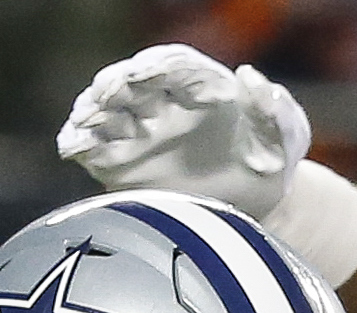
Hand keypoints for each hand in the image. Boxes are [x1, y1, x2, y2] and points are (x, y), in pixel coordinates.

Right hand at [56, 44, 309, 218]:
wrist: (256, 203)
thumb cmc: (272, 159)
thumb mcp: (286, 135)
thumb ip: (274, 108)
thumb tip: (249, 77)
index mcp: (201, 85)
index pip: (172, 65)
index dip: (155, 66)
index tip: (143, 75)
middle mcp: (164, 102)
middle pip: (130, 82)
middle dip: (115, 85)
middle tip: (106, 96)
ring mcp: (140, 131)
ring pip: (106, 111)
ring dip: (91, 111)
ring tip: (85, 121)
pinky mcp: (123, 163)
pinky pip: (94, 149)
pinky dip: (78, 143)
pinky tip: (70, 146)